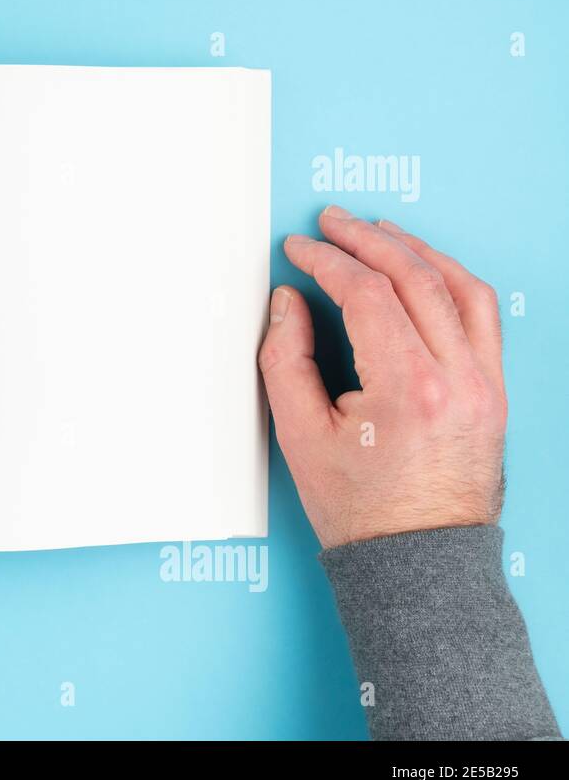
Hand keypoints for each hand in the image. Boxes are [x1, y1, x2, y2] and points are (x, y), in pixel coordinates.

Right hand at [258, 206, 505, 548]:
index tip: (299, 248)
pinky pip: (482, 313)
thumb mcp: (300, 435)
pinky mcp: (494, 390)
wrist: (416, 558)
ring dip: (415, 249)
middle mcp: (457, 378)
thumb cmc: (360, 509)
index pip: (366, 293)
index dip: (327, 260)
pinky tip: (425, 268)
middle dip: (367, 239)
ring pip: (459, 286)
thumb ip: (286, 360)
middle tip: (332, 221)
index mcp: (407, 390)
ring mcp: (485, 383)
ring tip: (379, 231)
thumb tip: (289, 302)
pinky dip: (452, 279)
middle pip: (414, 277)